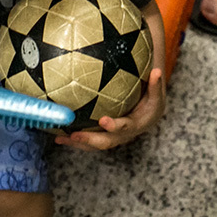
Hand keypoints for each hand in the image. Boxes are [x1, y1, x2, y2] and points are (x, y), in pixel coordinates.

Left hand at [53, 68, 167, 150]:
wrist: (149, 116)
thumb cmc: (151, 102)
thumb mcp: (156, 94)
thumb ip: (156, 84)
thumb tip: (157, 71)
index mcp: (136, 125)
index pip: (125, 127)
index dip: (114, 126)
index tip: (103, 121)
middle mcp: (123, 136)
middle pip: (106, 142)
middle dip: (90, 140)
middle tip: (74, 134)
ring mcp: (112, 138)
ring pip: (94, 145)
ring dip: (77, 143)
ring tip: (60, 138)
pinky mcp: (103, 137)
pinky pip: (88, 141)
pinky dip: (74, 140)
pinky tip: (58, 135)